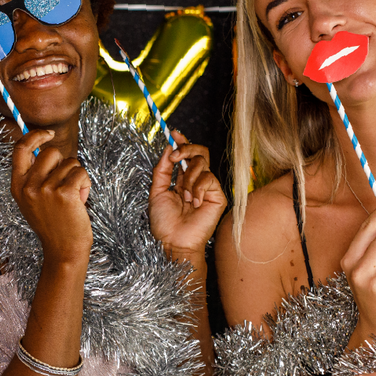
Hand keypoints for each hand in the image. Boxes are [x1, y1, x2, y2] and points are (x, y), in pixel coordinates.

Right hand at [12, 129, 91, 266]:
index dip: (35, 136)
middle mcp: (28, 187)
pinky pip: (80, 172)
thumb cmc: (54, 223)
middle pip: (51, 152)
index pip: (20, 149)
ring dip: (76, 177)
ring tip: (73, 198)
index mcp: (17, 186)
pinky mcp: (65, 193)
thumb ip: (35, 175)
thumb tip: (43, 145)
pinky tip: (80, 200)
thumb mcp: (34, 199)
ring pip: (70, 163)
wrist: (63, 251)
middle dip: (64, 164)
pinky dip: (85, 184)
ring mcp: (46, 190)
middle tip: (65, 184)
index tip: (48, 133)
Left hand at [148, 131, 224, 262]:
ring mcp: (208, 188)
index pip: (186, 155)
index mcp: (182, 180)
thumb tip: (167, 148)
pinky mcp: (218, 196)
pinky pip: (209, 179)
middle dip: (186, 149)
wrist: (173, 242)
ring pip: (202, 164)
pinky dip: (198, 189)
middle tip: (175, 156)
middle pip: (199, 152)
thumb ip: (161, 170)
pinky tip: (194, 203)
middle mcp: (196, 181)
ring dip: (188, 178)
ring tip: (184, 197)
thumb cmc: (164, 223)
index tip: (173, 133)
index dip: (182, 142)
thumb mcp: (156, 192)